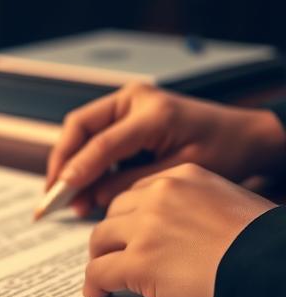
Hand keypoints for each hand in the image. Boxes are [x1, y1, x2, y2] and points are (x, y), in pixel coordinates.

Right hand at [46, 83, 285, 213]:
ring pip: (82, 130)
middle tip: (52, 194)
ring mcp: (128, 102)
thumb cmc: (224, 151)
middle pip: (80, 126)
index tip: (60, 191)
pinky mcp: (125, 112)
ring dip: (71, 162)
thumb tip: (90, 196)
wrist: (244, 135)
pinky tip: (84, 186)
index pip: (103, 141)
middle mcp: (135, 99)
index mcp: (153, 111)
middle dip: (62, 160)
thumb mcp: (180, 172)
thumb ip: (132, 183)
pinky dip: (85, 160)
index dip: (79, 168)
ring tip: (66, 197)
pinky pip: (94, 135)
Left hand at [84, 163, 273, 296]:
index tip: (128, 228)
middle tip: (112, 250)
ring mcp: (146, 228)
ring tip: (103, 272)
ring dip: (101, 256)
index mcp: (184, 177)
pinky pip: (100, 271)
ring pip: (101, 238)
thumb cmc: (265, 246)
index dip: (131, 214)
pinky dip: (95, 283)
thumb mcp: (230, 205)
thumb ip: (196, 206)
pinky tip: (98, 292)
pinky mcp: (139, 262)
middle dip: (113, 232)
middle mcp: (160, 195)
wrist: (273, 271)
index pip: (140, 191)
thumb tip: (179, 228)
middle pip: (116, 211)